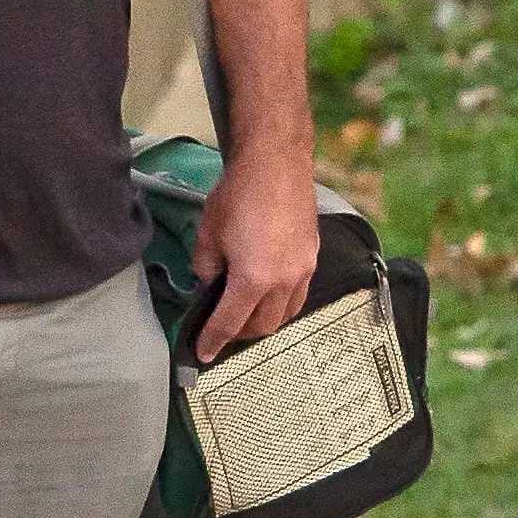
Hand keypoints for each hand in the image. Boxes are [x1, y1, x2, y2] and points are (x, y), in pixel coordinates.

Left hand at [190, 146, 318, 363]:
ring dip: (264, 321)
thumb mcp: (208, 235)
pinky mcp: (313, 257)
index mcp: (254, 280)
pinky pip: (298, 294)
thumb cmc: (237, 197)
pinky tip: (269, 293)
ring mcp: (303, 271)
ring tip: (245, 315)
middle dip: (240, 334)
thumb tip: (210, 283)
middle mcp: (284, 282)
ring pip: (285, 313)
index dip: (213, 340)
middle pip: (262, 326)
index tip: (203, 353)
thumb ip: (206, 268)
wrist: (276, 164)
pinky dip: (281, 303)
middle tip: (221, 329)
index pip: (230, 322)